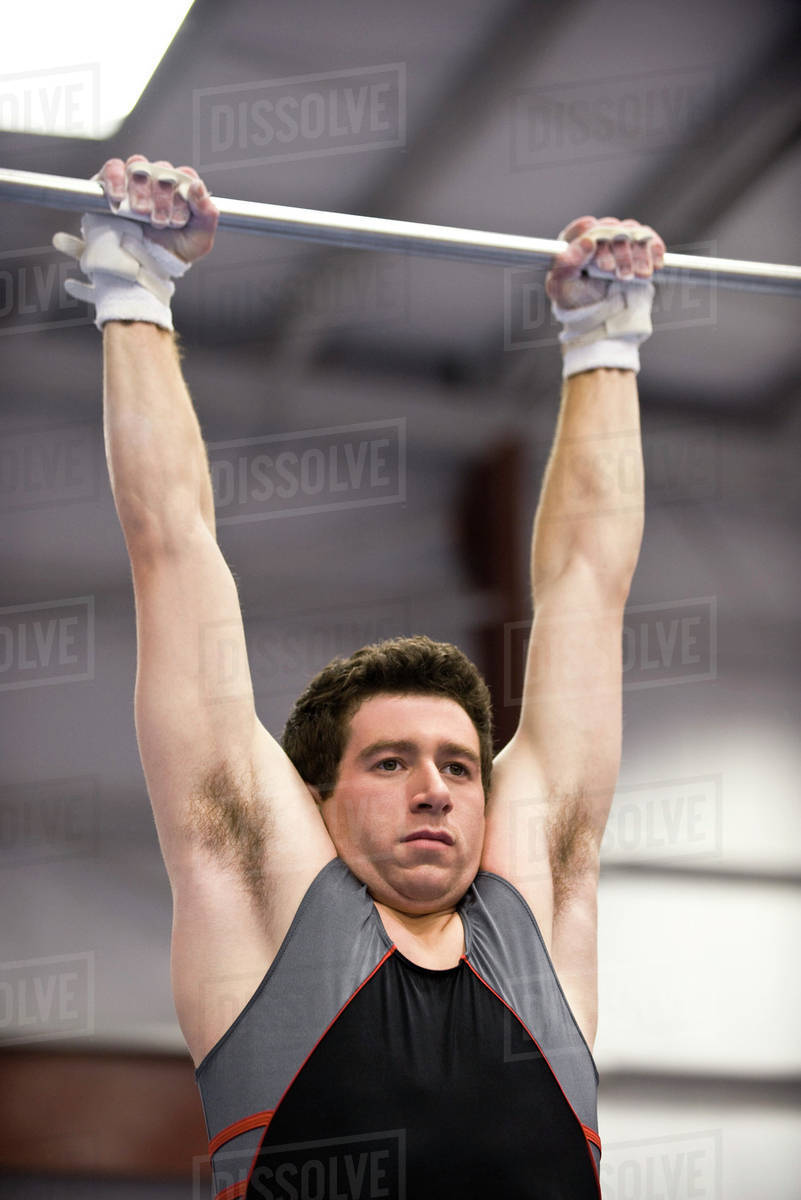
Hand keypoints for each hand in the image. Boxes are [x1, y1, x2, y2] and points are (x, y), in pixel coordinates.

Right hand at [93, 154, 218, 263]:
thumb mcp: (200, 238)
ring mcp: (135, 180)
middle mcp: (158, 181)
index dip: (183, 196)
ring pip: (139, 167)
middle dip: (163, 199)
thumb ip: (207, 212)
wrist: (144, 266)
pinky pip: (113, 168)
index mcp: (180, 190)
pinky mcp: (112, 183)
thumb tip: (198, 185)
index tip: (179, 220)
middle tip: (160, 222)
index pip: (185, 176)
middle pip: (162, 170)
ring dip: (142, 191)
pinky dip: (117, 179)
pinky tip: (120, 198)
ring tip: (142, 214)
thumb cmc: (172, 251)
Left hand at [546, 216, 664, 309]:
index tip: (603, 265)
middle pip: (612, 230)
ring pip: (632, 233)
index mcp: (573, 241)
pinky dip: (655, 250)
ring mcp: (618, 238)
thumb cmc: (576, 300)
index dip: (596, 242)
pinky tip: (656, 265)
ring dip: (639, 255)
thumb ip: (566, 264)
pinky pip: (649, 239)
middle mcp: (597, 235)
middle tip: (622, 276)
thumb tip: (587, 241)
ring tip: (639, 276)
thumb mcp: (562, 287)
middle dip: (620, 253)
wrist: (599, 314)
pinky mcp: (637, 246)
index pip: (584, 228)